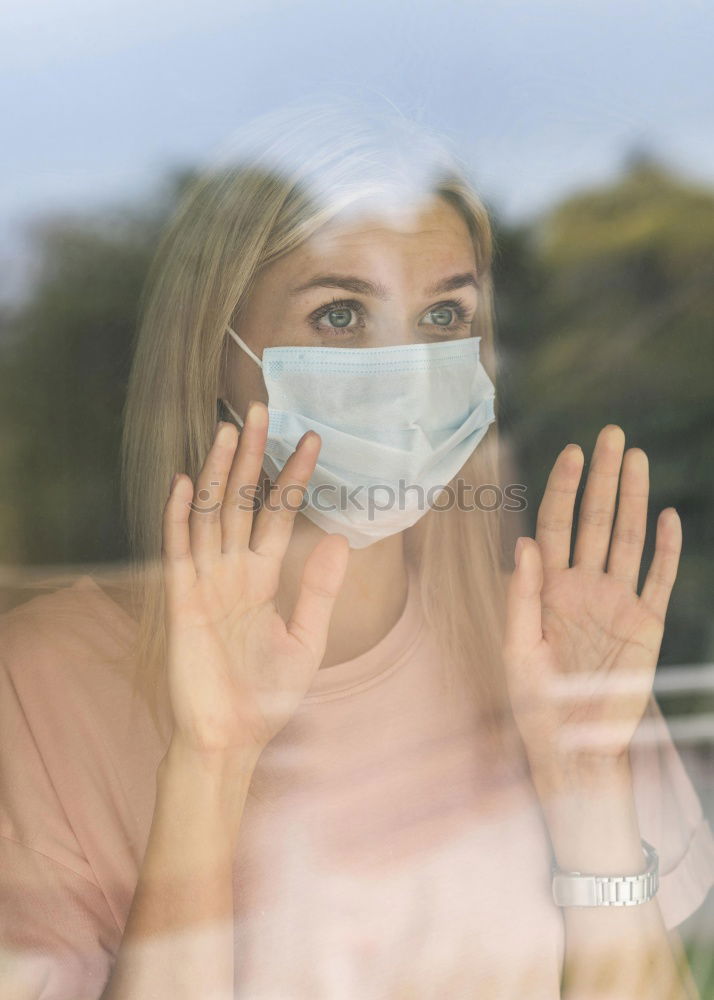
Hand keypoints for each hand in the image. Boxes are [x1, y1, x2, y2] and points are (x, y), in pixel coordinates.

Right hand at [161, 402, 348, 757]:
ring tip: (229, 431)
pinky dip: (179, 516)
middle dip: (251, 457)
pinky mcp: (181, 602)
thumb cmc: (266, 696)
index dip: (292, 479)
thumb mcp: (306, 640)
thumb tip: (343, 539)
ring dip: (219, 473)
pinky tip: (185, 481)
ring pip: (211, 516)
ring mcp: (205, 583)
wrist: (231, 739)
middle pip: (241, 503)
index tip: (312, 440)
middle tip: (261, 410)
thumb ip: (320, 590)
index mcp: (262, 579)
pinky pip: (179, 551)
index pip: (278, 516)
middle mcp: (232, 572)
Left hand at [502, 424, 681, 768]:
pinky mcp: (647, 625)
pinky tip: (669, 516)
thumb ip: (522, 595)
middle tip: (611, 435)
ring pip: (628, 540)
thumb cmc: (536, 701)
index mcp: (549, 588)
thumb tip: (525, 542)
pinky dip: (667, 550)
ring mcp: (618, 602)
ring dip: (633, 499)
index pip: (555, 525)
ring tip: (636, 459)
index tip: (571, 451)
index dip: (562, 488)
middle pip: (595, 520)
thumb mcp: (518, 648)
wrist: (574, 746)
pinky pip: (660, 580)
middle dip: (601, 478)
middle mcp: (585, 586)